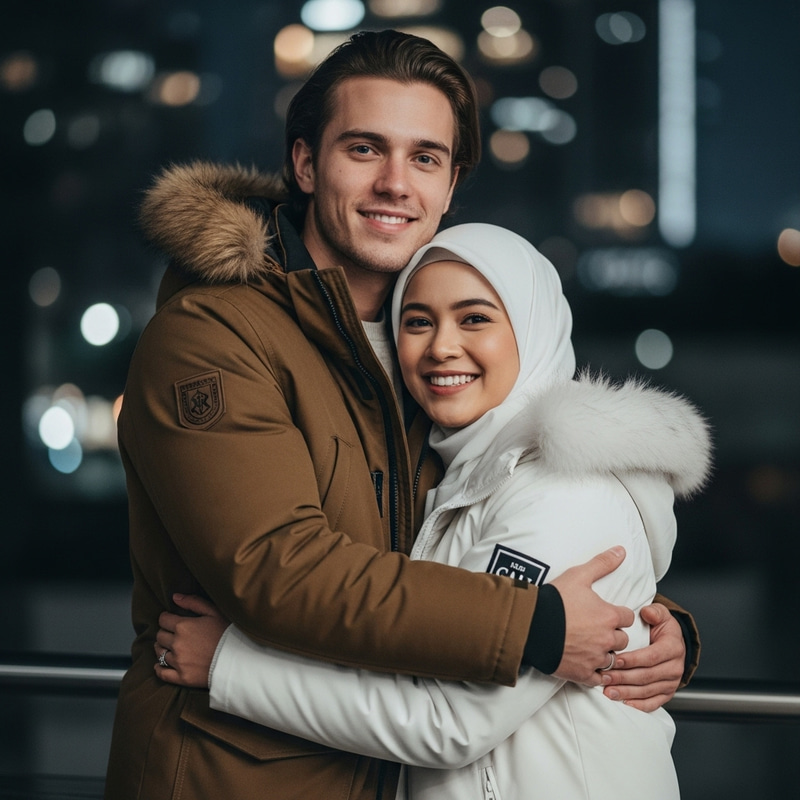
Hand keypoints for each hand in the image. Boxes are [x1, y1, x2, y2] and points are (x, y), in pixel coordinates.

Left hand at [154, 593, 229, 687]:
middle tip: (173, 632)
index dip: (167, 618)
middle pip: (160, 636)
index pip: (163, 620)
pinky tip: (160, 665)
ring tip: (171, 646)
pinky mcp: (181, 677)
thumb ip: (193, 602)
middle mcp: (177, 644)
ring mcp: (178, 662)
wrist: (238, 659)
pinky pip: (162, 673)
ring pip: (160, 653)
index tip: (172, 619)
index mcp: (183, 626)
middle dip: (165, 632)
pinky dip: (158, 668)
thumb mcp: (214, 612)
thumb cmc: (227, 632)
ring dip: (163, 648)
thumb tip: (175, 597)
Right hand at [550, 547, 633, 685]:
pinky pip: (598, 679)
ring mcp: (595, 658)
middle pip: (622, 640)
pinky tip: (588, 665)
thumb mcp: (579, 576)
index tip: (606, 614)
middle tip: (598, 630)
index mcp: (609, 616)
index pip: (626, 618)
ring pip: (612, 660)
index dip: (616, 615)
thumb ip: (602, 563)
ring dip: (605, 654)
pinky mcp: (582, 673)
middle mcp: (607, 639)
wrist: (531, 625)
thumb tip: (621, 550)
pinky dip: (596, 674)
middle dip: (613, 635)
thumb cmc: (555, 600)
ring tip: (592, 647)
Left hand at [601, 602, 684, 710]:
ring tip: (608, 691)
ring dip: (627, 692)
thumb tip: (647, 612)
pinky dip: (639, 705)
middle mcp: (674, 667)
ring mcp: (672, 682)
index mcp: (673, 647)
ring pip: (647, 690)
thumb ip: (655, 612)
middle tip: (605, 677)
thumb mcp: (661, 615)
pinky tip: (624, 703)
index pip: (651, 656)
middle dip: (624, 677)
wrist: (672, 642)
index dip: (633, 659)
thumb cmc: (662, 628)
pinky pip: (654, 702)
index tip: (615, 659)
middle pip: (647, 675)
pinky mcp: (667, 693)